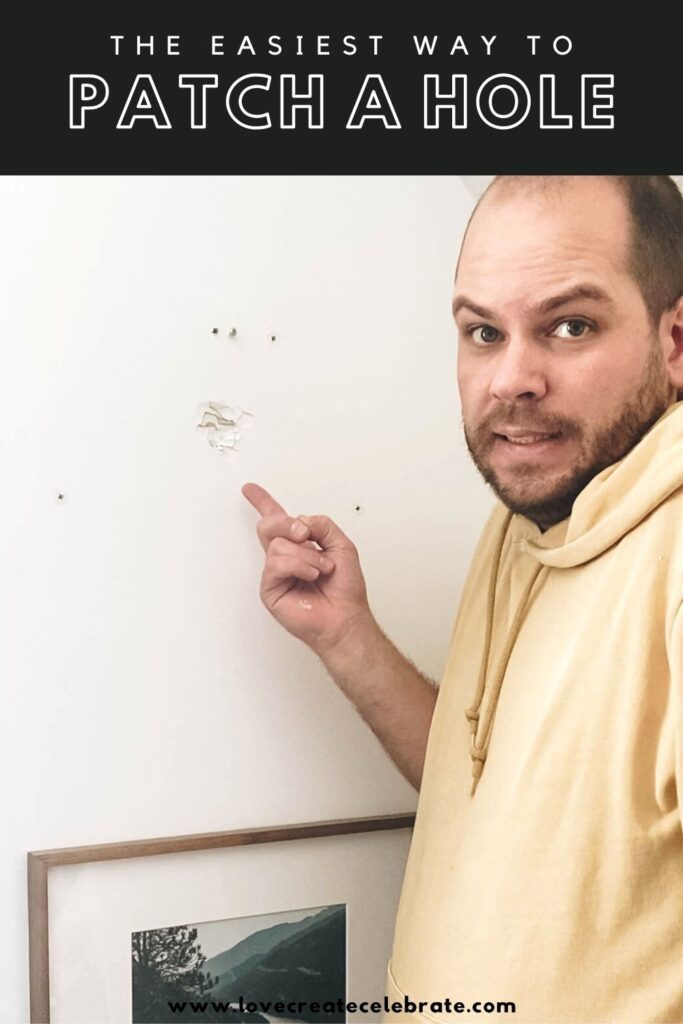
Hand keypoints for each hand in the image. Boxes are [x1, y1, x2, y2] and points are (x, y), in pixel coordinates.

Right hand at [241, 482, 372, 657]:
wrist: (345, 616)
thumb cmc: (345, 588)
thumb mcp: (342, 545)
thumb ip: (322, 525)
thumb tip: (299, 521)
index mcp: (300, 545)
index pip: (277, 520)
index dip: (262, 502)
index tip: (249, 488)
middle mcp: (284, 557)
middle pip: (269, 525)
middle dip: (285, 524)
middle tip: (305, 534)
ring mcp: (275, 573)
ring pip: (278, 545)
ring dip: (307, 555)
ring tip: (321, 570)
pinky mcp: (270, 588)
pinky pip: (277, 564)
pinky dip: (299, 566)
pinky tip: (311, 576)